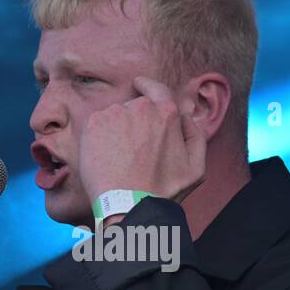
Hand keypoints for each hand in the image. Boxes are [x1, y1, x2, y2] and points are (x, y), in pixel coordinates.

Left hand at [78, 76, 206, 204]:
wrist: (128, 205)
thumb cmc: (163, 190)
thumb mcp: (196, 167)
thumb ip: (195, 135)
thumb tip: (186, 114)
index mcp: (166, 113)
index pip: (156, 88)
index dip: (147, 86)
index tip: (139, 85)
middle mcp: (140, 108)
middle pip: (134, 106)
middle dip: (133, 122)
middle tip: (133, 150)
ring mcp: (114, 114)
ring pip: (114, 116)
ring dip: (116, 131)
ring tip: (119, 159)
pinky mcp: (93, 124)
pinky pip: (97, 124)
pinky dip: (99, 137)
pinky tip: (106, 158)